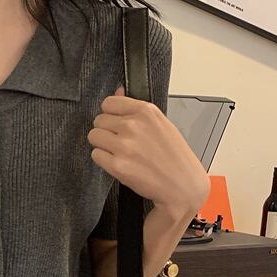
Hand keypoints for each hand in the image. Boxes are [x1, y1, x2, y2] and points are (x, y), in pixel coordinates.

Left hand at [87, 86, 210, 218]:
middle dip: (107, 131)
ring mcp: (124, 146)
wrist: (182, 185)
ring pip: (94, 137)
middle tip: (121, 142)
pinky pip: (96, 155)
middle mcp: (133, 126)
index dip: (110, 114)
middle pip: (99, 120)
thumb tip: (117, 90)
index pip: (109, 103)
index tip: (116, 123)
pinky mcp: (117, 166)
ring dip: (103, 145)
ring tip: (119, 153)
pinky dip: (104, 160)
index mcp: (146, 111)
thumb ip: (135, 108)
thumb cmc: (174, 157)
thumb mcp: (160, 124)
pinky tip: (119, 163)